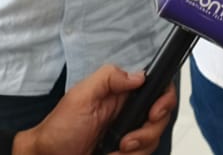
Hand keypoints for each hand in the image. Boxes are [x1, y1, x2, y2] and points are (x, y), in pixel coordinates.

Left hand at [11, 65, 176, 154]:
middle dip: (148, 132)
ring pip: (153, 140)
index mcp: (121, 95)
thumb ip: (108, 78)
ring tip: (114, 151)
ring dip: (137, 150)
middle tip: (126, 141)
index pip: (156, 89)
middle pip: (161, 118)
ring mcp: (128, 135)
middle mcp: (129, 113)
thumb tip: (139, 75)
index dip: (164, 100)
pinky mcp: (125, 153)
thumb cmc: (58, 129)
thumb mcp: (80, 96)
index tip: (154, 113)